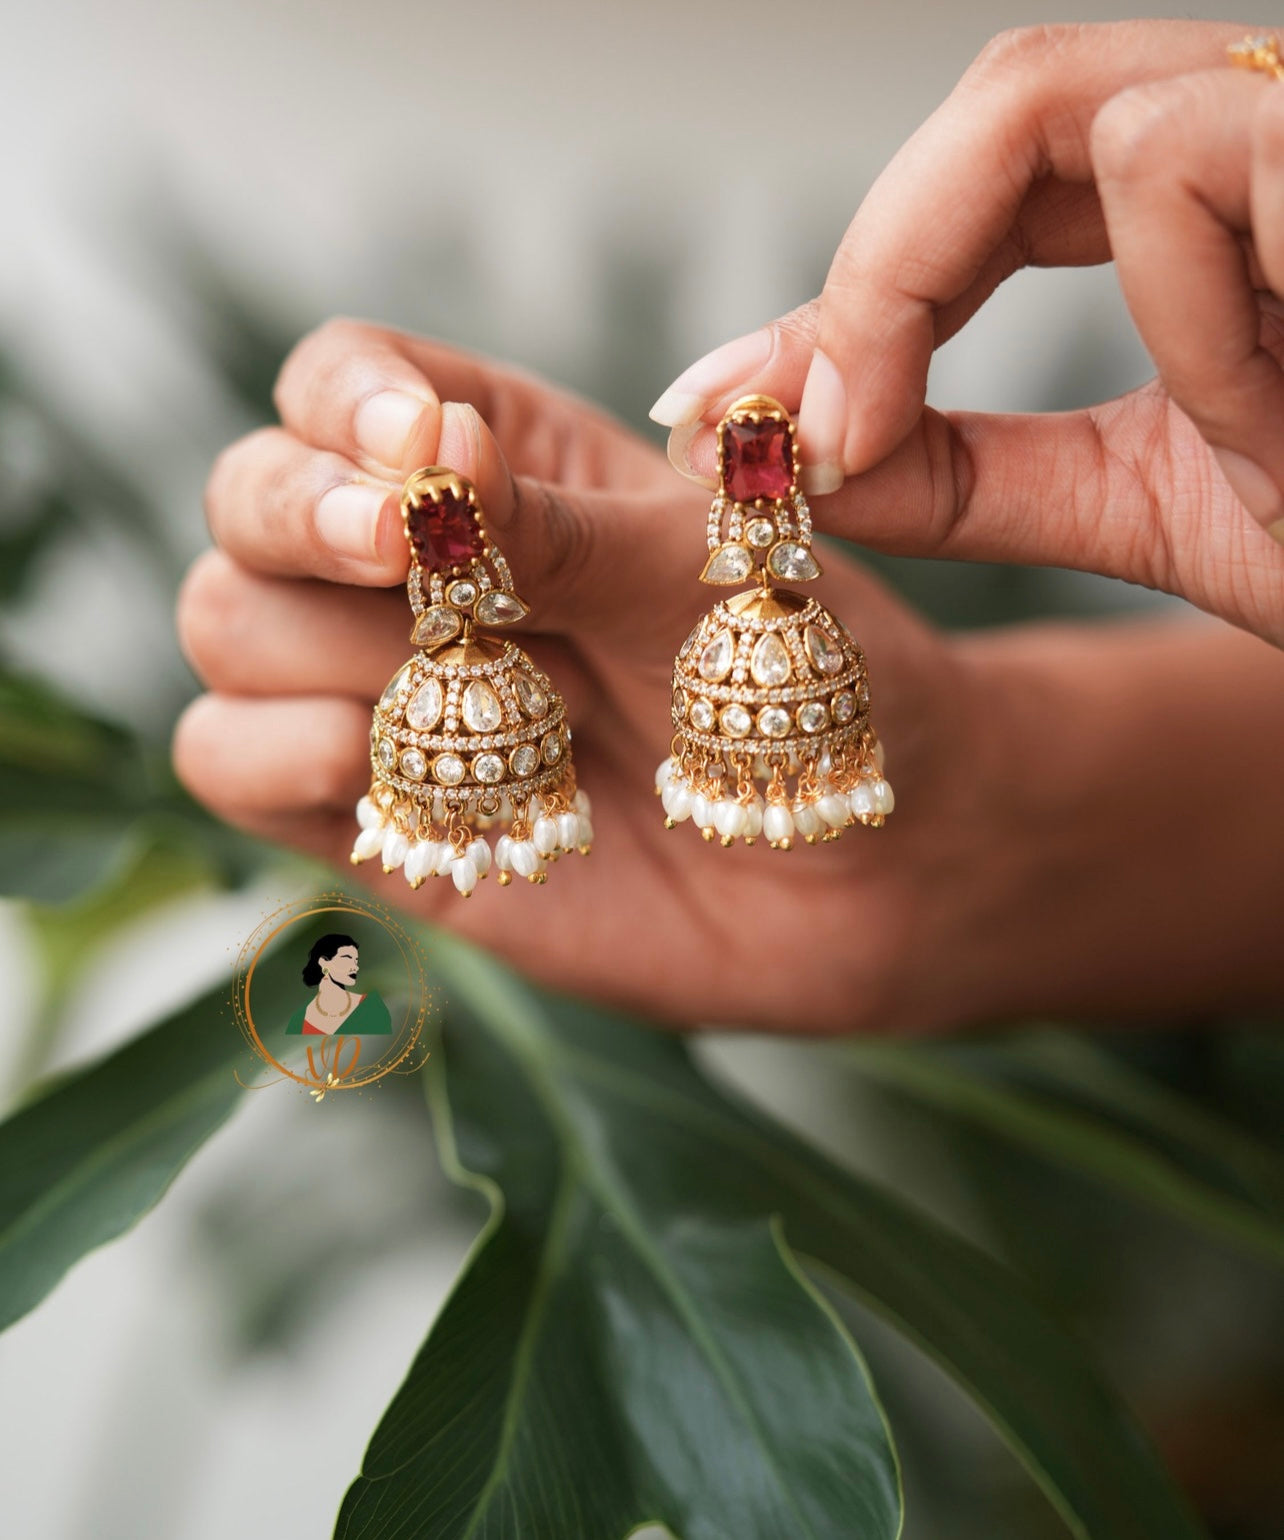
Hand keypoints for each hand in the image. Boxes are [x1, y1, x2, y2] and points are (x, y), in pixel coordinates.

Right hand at [174, 321, 992, 1032]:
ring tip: (507, 706)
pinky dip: (273, 753)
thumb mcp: (711, 577)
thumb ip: (568, 529)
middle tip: (410, 557)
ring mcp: (385, 688)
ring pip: (228, 622)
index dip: (352, 403)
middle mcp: (421, 567)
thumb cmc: (813, 681)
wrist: (858, 862)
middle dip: (305, 519)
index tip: (425, 447)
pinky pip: (223, 756)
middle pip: (249, 495)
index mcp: (502, 464)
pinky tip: (386, 766)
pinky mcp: (378, 808)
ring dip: (333, 654)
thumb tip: (431, 463)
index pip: (347, 380)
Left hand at [650, 20, 1283, 645]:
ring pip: (1076, 104)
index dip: (847, 290)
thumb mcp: (1135, 508)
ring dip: (1071, 312)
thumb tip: (778, 450)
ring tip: (1195, 435)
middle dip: (879, 275)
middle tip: (827, 438)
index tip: (735, 420)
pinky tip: (1266, 413)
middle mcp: (1263, 127)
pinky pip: (1193, 164)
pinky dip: (1190, 314)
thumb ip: (964, 475)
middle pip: (1005, 98)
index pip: (985, 176)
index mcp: (1205, 202)